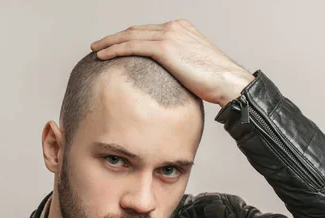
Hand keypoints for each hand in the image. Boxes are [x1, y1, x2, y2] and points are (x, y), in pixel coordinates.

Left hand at [90, 19, 254, 106]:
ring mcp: (169, 35)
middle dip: (115, 37)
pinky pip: (132, 46)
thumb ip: (178, 67)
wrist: (228, 83)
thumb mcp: (194, 69)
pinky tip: (103, 56)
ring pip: (130, 36)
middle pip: (136, 30)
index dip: (129, 38)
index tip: (116, 45)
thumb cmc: (216, 83)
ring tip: (95, 50)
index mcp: (181, 30)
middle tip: (99, 45)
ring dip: (110, 42)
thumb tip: (166, 81)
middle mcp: (174, 28)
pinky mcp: (165, 48)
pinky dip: (115, 49)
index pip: (147, 32)